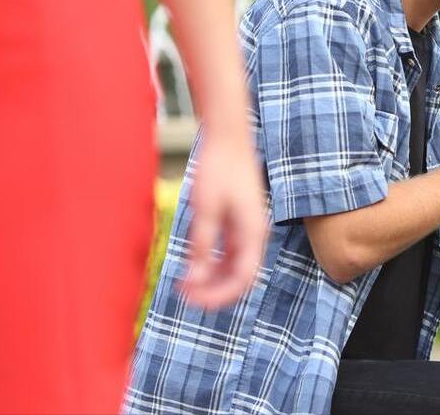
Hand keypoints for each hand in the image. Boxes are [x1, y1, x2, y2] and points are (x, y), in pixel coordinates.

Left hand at [182, 131, 267, 307]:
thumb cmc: (218, 169)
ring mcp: (248, 229)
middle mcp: (255, 235)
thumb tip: (195, 278)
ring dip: (212, 279)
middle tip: (185, 296)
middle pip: (240, 277)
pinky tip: (192, 266)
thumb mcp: (205, 209)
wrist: (227, 137)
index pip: (242, 279)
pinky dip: (212, 264)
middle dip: (214, 291)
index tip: (194, 301)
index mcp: (253, 233)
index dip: (219, 296)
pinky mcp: (239, 222)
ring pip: (234, 267)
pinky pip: (228, 253)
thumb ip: (201, 246)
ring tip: (185, 284)